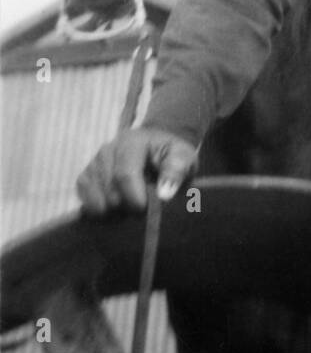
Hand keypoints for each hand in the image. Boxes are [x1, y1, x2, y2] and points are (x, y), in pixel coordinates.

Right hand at [76, 127, 197, 215]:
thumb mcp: (184, 157)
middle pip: (109, 190)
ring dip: (114, 211)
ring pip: (96, 198)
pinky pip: (85, 200)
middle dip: (127, 206)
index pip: (125, 174)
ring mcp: (93, 164)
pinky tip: (116, 209)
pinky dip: (100, 210)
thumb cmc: (171, 154)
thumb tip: (164, 195)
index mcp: (131, 142)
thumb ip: (177, 170)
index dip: (135, 198)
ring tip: (130, 206)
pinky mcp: (85, 177)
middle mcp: (107, 150)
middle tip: (142, 208)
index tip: (146, 209)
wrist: (156, 148)